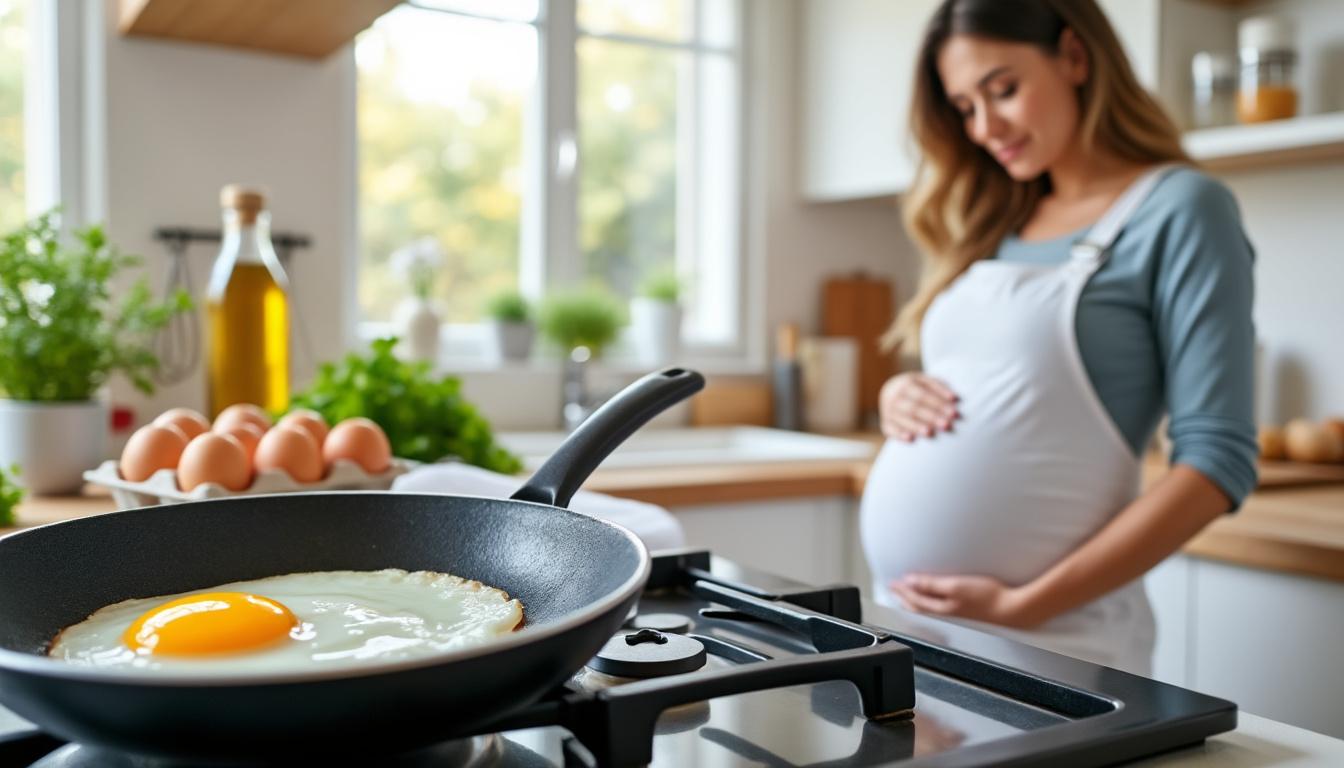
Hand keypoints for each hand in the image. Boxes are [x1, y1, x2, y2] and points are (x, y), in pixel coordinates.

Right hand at [878, 373, 958, 441]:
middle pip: (913, 408)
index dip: (938, 403)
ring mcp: (888, 410)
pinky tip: (910, 439)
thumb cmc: (915, 387)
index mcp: (906, 384)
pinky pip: (890, 429)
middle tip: (946, 425)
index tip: (953, 413)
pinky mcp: (885, 423)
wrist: (891, 390)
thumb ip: (939, 387)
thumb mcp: (925, 381)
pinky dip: (899, 434)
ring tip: (930, 433)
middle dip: (931, 417)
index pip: (923, 395)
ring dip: (916, 426)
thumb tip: (954, 399)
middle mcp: (894, 396)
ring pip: (902, 419)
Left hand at [888, 573, 1041, 628]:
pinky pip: (938, 608)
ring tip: (907, 595)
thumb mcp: (955, 586)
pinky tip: (934, 599)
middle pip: (917, 607)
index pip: (914, 600)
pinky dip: (928, 603)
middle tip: (893, 588)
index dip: (902, 590)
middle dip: (903, 597)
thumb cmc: (988, 597)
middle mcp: (946, 614)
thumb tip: (911, 582)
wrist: (1012, 609)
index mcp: (941, 609)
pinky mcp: (965, 611)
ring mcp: (956, 614)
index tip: (892, 582)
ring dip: (914, 602)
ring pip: (927, 609)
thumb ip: (931, 584)